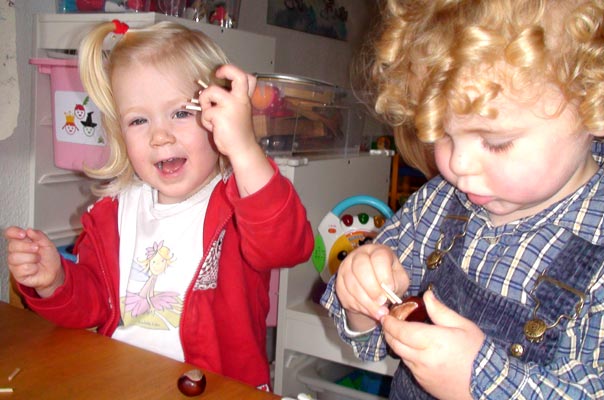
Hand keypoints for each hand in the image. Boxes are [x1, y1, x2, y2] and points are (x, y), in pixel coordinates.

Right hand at [4, 226, 63, 297]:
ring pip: (15, 258)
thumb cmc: (49, 258)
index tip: (23, 234)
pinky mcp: (17, 273)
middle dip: (27, 247)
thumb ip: (39, 236)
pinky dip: (33, 268)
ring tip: (37, 259)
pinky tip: (35, 268)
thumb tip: (29, 230)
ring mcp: (15, 263)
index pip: (10, 233)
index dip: (14, 232)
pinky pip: (22, 269)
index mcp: (22, 241)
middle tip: (37, 249)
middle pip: (12, 245)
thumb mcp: (48, 244)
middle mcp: (15, 251)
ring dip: (32, 258)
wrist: (54, 272)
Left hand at [198, 64, 272, 196]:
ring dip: (205, 102)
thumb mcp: (239, 112)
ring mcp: (231, 106)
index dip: (232, 70)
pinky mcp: (220, 115)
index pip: (247, 77)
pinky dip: (206, 120)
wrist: (242, 148)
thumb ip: (232, 100)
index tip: (222, 73)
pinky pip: (205, 112)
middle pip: (236, 75)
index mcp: (245, 98)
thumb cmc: (238, 132)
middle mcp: (240, 99)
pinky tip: (214, 127)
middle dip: (225, 70)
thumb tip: (212, 91)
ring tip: (211, 115)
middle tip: (217, 74)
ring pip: (210, 92)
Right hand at [335, 244, 408, 330]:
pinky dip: (357, 305)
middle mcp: (359, 255)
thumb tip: (388, 290)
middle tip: (381, 302)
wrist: (375, 290)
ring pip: (351, 283)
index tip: (390, 289)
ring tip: (378, 313)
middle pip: (360, 267)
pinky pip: (344, 294)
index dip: (384, 274)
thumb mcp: (400, 280)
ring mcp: (346, 267)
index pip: (379, 257)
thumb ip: (397, 283)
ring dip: (365, 301)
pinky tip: (368, 311)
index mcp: (378, 251)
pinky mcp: (339, 281)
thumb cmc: (389, 281)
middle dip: (371, 288)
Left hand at [381, 290, 484, 399]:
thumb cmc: (478, 352)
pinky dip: (408, 356)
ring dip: (398, 344)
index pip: (401, 330)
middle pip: (395, 343)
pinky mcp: (424, 382)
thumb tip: (427, 295)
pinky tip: (417, 350)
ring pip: (401, 355)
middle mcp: (424, 358)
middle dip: (389, 332)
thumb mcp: (463, 325)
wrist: (489, 384)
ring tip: (403, 334)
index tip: (386, 316)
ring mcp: (422, 373)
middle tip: (389, 322)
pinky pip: (410, 366)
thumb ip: (440, 311)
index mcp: (434, 341)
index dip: (390, 322)